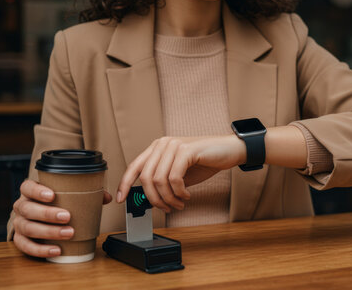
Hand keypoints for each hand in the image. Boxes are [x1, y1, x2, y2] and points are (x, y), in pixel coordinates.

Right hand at [12, 179, 111, 257]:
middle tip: (67, 216)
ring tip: (68, 233)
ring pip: (28, 228)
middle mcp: (22, 207)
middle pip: (28, 209)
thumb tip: (106, 197)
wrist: (40, 219)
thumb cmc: (55, 204)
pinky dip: (41, 249)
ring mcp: (19, 224)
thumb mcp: (67, 196)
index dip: (37, 191)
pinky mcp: (20, 240)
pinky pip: (26, 246)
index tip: (52, 195)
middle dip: (47, 213)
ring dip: (48, 232)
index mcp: (30, 192)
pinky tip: (56, 250)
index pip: (27, 187)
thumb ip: (86, 194)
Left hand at [116, 135, 244, 211]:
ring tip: (179, 203)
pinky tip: (187, 194)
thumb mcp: (179, 174)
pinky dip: (180, 192)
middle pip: (146, 178)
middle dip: (154, 199)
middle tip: (167, 208)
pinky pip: (175, 178)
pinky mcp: (186, 150)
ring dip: (169, 198)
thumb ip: (163, 182)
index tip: (122, 199)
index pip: (134, 166)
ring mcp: (173, 145)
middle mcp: (162, 144)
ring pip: (160, 180)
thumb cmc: (205, 162)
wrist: (229, 151)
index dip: (125, 183)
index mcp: (157, 148)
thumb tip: (149, 199)